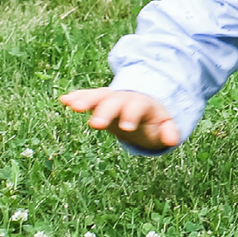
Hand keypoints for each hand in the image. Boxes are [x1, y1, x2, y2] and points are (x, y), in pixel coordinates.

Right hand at [60, 88, 179, 150]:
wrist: (144, 99)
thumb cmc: (153, 117)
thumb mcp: (164, 123)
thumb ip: (168, 130)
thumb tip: (173, 140)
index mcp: (142, 103)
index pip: (137, 107)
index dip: (132, 116)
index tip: (127, 127)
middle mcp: (124, 97)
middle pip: (115, 102)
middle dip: (105, 111)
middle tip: (96, 124)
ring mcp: (110, 97)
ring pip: (98, 96)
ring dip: (86, 100)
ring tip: (73, 106)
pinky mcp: (98, 99)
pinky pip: (87, 96)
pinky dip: (77, 97)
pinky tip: (64, 100)